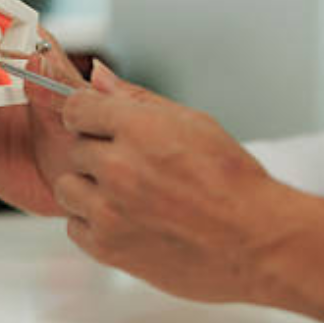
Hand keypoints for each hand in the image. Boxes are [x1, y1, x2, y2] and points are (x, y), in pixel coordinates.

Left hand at [54, 61, 291, 303]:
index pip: (76, 108)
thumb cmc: (234, 183)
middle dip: (97, 155)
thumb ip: (137, 99)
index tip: (99, 126)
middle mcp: (118, 167)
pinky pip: (74, 227)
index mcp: (138, 128)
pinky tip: (126, 222)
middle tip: (133, 170)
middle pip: (75, 149)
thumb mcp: (193, 124)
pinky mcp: (107, 247)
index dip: (88, 116)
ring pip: (67, 189)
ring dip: (89, 191)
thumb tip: (97, 75)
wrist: (256, 243)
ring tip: (127, 198)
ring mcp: (109, 209)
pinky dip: (93, 225)